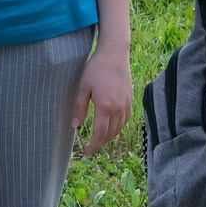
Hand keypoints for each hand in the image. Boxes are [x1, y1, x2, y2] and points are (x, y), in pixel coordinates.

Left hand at [71, 33, 132, 156]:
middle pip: (110, 134)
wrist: (114, 54)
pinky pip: (125, 120)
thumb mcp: (83, 87)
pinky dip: (118, 128)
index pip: (100, 134)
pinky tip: (112, 127)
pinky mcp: (130, 100)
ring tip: (99, 139)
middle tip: (91, 148)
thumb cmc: (96, 68)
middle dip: (100, 143)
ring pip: (119, 129)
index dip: (93, 145)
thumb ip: (79, 107)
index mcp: (105, 107)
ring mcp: (126, 104)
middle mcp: (118, 108)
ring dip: (109, 136)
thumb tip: (74, 125)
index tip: (86, 152)